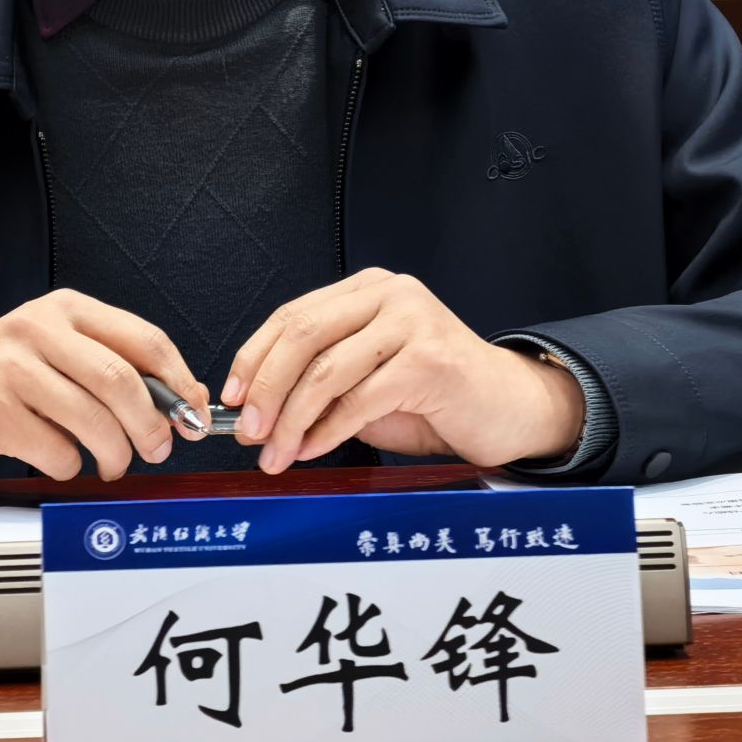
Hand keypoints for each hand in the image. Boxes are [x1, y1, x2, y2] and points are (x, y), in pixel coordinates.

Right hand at [0, 290, 209, 481]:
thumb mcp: (58, 352)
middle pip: (121, 380)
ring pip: (92, 419)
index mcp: (66, 309)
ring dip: (114, 453)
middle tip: (158, 449)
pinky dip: (68, 465)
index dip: (179, 383)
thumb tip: (187, 401)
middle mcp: (38, 328)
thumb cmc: (2, 376)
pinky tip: (58, 458)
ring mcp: (11, 367)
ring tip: (110, 463)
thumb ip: (116, 367)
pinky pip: (56, 449)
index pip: (144, 340)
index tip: (195, 415)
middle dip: (151, 425)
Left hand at [222, 268, 584, 471]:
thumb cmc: (437, 396)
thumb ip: (320, 387)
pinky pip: (360, 398)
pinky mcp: (429, 358)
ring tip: (275, 452)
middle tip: (247, 430)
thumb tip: (257, 415)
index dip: (255, 357)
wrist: (510, 407)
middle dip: (266, 388)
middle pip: (302, 334)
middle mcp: (389, 294)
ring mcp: (412, 321)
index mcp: (367, 290)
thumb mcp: (367, 382)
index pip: (292, 316)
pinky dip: (327, 431)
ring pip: (327, 369)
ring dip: (292, 419)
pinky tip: (312, 450)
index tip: (232, 396)